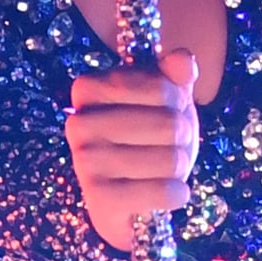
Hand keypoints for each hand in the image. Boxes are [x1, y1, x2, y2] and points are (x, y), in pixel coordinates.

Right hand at [65, 48, 200, 252]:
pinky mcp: (99, 200)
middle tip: (169, 144)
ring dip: (180, 166)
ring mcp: (85, 162)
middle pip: (169, 125)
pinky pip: (162, 191)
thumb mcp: (164, 96)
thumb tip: (183, 60)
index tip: (166, 108)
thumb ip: (175, 73)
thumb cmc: (148, 136)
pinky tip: (170, 193)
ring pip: (171, 160)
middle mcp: (78, 123)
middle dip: (182, 137)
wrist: (132, 196)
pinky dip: (177, 194)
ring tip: (164, 169)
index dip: (177, 100)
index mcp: (87, 88)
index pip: (160, 87)